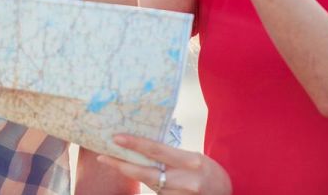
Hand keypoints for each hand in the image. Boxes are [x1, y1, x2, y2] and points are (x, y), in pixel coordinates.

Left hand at [97, 134, 231, 194]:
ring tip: (116, 162)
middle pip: (145, 172)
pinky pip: (155, 192)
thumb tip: (143, 146)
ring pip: (148, 184)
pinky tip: (139, 174)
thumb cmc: (208, 171)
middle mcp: (184, 180)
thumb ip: (171, 155)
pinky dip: (147, 183)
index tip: (117, 138)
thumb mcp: (193, 157)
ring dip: (132, 173)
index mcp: (190, 161)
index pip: (157, 151)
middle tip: (104, 156)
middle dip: (122, 164)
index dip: (135, 144)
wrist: (224, 194)